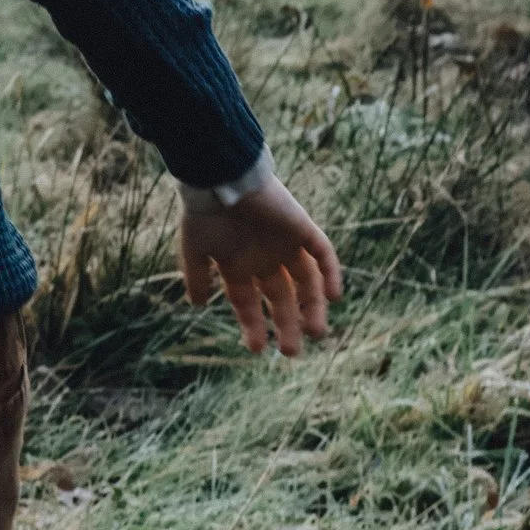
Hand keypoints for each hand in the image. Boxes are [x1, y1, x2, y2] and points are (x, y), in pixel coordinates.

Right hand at [180, 176, 341, 357]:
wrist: (220, 176)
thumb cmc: (204, 212)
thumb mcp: (194, 250)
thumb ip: (198, 276)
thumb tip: (196, 305)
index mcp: (238, 264)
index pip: (249, 302)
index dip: (253, 325)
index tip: (255, 349)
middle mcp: (264, 257)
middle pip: (282, 297)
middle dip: (287, 324)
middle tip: (291, 352)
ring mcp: (285, 243)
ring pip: (306, 281)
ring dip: (313, 306)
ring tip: (316, 332)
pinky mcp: (302, 228)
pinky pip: (323, 253)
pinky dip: (331, 273)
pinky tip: (334, 296)